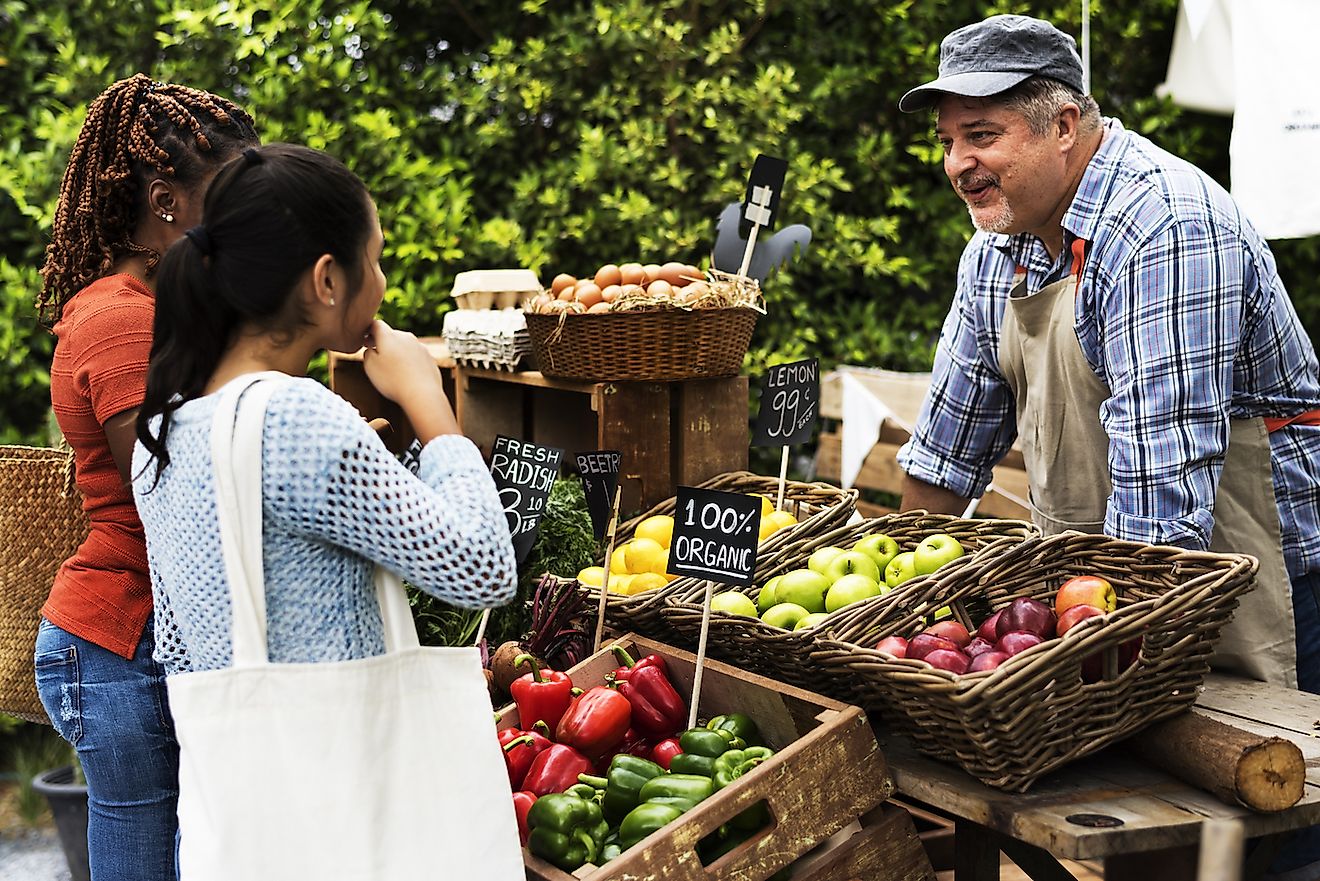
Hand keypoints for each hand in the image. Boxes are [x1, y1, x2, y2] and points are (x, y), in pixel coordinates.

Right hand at [361, 320, 457, 440]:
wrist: (422, 394)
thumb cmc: (393, 380)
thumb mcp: (370, 366)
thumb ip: (367, 353)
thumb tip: (371, 349)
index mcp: (389, 336)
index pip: (376, 325)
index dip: (368, 331)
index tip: (365, 341)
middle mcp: (406, 337)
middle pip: (391, 335)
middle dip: (382, 342)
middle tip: (375, 353)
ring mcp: (420, 347)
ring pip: (404, 345)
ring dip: (396, 352)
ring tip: (391, 367)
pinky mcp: (429, 358)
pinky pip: (415, 356)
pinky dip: (409, 361)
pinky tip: (405, 374)